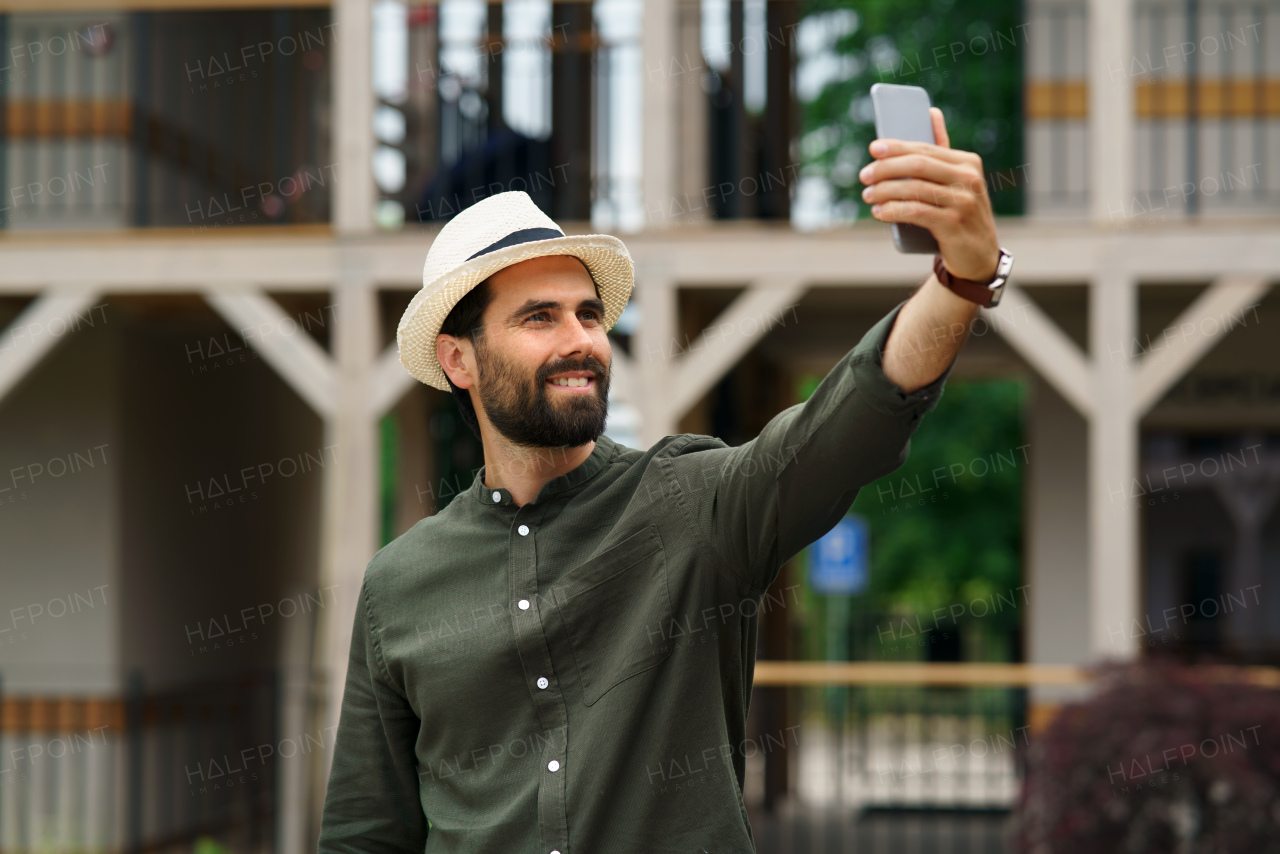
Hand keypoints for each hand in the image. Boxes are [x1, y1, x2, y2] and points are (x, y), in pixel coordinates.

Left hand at [859, 107, 1001, 281]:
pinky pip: (916, 212)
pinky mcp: (954, 225)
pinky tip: (879, 212)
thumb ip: (941, 152)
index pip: (925, 149)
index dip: (896, 147)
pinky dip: (893, 210)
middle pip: (917, 166)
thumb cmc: (958, 213)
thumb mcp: (956, 181)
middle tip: (864, 176)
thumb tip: (931, 112)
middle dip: (886, 169)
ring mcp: (963, 202)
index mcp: (967, 162)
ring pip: (914, 189)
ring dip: (885, 191)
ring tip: (867, 195)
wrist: (977, 255)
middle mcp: (968, 178)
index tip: (873, 149)